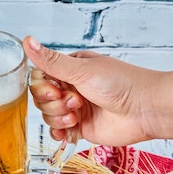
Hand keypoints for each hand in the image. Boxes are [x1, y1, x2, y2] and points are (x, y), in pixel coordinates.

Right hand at [23, 36, 158, 146]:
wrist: (144, 110)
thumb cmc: (121, 84)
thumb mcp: (82, 70)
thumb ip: (51, 61)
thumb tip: (28, 42)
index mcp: (72, 68)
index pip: (41, 78)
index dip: (43, 88)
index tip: (56, 91)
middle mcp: (72, 87)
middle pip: (42, 98)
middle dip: (53, 103)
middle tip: (74, 102)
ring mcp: (76, 108)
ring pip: (48, 115)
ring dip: (58, 117)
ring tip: (77, 115)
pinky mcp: (81, 127)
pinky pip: (58, 131)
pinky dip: (59, 132)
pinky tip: (70, 129)